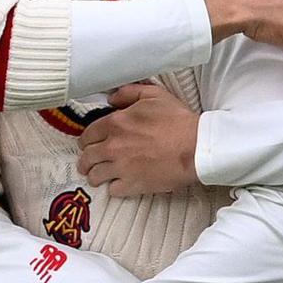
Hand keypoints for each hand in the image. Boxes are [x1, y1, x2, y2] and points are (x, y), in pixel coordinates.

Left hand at [78, 82, 201, 196]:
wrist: (197, 147)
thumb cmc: (179, 122)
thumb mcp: (155, 96)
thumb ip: (129, 93)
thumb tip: (112, 98)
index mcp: (115, 124)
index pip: (87, 135)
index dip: (87, 141)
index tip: (90, 144)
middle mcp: (113, 146)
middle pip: (86, 158)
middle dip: (86, 161)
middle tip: (90, 163)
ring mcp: (121, 167)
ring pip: (95, 176)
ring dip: (96, 175)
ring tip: (100, 176)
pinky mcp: (133, 184)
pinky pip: (113, 190)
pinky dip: (114, 188)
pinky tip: (119, 184)